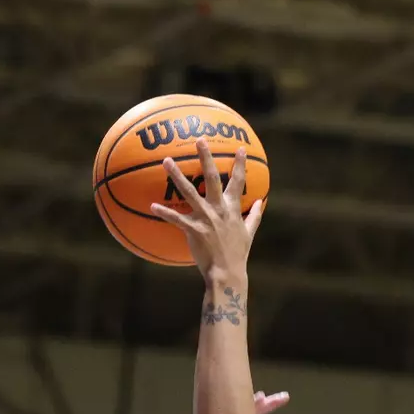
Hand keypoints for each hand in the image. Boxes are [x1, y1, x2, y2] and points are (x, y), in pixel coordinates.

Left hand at [150, 138, 265, 281]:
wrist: (227, 273)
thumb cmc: (238, 254)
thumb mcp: (249, 233)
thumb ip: (254, 215)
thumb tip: (262, 202)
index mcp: (233, 208)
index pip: (238, 182)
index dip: (240, 164)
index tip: (240, 148)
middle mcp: (219, 209)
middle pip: (211, 177)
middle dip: (205, 157)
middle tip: (199, 140)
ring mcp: (205, 218)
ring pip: (189, 192)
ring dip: (177, 176)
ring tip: (166, 161)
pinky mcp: (193, 230)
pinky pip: (176, 218)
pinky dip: (164, 212)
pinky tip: (152, 206)